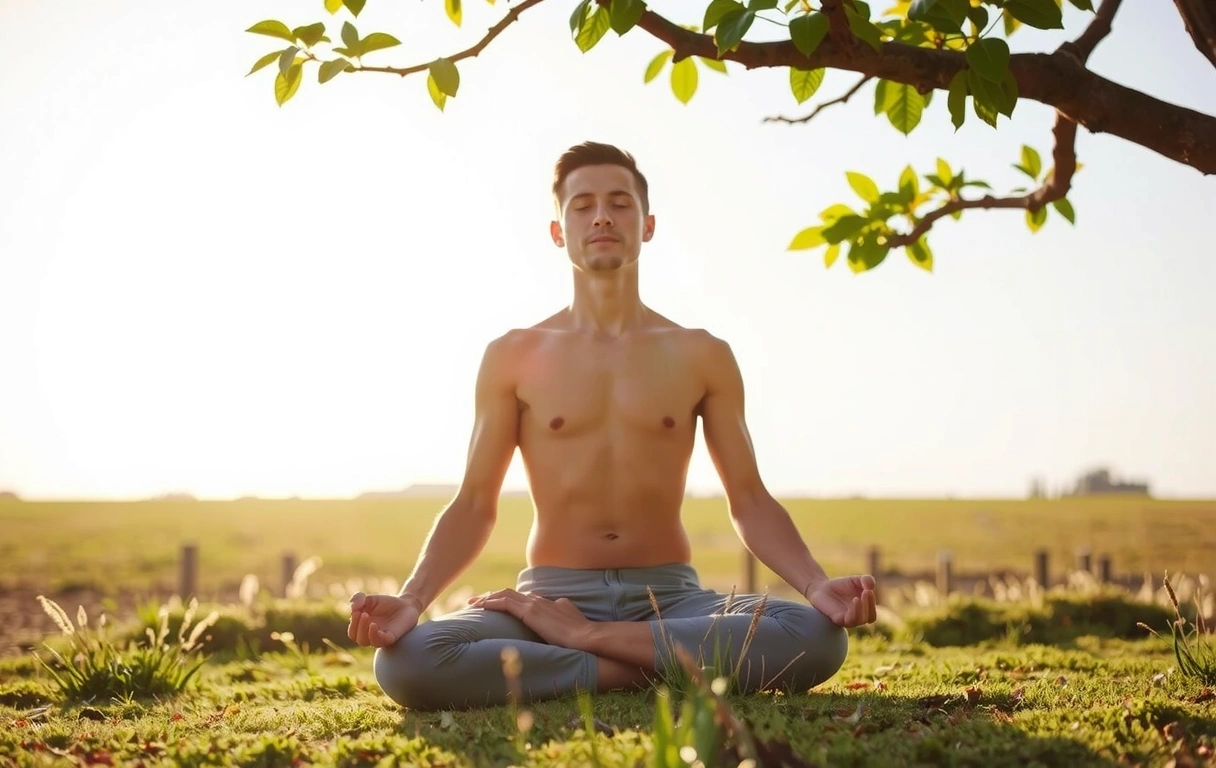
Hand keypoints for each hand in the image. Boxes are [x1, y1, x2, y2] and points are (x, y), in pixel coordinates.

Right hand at [348, 592, 422, 647]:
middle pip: (358, 639)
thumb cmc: (386, 603)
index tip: (357, 611)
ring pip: (368, 642)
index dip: (352, 624)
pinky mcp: (392, 637)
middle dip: (358, 627)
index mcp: (363, 628)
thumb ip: (358, 599)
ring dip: (365, 632)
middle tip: (363, 614)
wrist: (405, 603)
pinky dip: (375, 636)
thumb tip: (352, 608)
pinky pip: (381, 642)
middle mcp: (371, 635)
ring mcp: (381, 637)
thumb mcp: (370, 598)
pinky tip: (374, 625)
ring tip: (368, 619)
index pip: (353, 633)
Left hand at [469, 589, 590, 648]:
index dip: (509, 600)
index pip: (524, 598)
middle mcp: (539, 600)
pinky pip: (504, 603)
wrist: (586, 636)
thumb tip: (556, 624)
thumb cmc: (580, 636)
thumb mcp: (569, 625)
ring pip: (504, 595)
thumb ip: (561, 620)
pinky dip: (491, 603)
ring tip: (472, 603)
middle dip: (492, 596)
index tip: (497, 605)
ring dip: (486, 598)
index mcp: (549, 602)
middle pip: (511, 593)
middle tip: (476, 601)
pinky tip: (479, 607)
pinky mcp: (530, 612)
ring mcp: (534, 604)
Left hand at [806, 574, 876, 627]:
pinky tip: (854, 600)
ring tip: (858, 597)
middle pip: (869, 618)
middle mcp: (856, 618)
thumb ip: (866, 580)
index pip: (872, 614)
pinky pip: (847, 621)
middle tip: (866, 592)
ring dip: (861, 609)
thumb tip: (871, 586)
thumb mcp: (856, 580)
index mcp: (862, 612)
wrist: (822, 586)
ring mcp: (846, 619)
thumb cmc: (841, 585)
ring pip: (859, 621)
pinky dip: (853, 612)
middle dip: (869, 605)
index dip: (872, 603)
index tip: (868, 590)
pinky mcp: (836, 618)